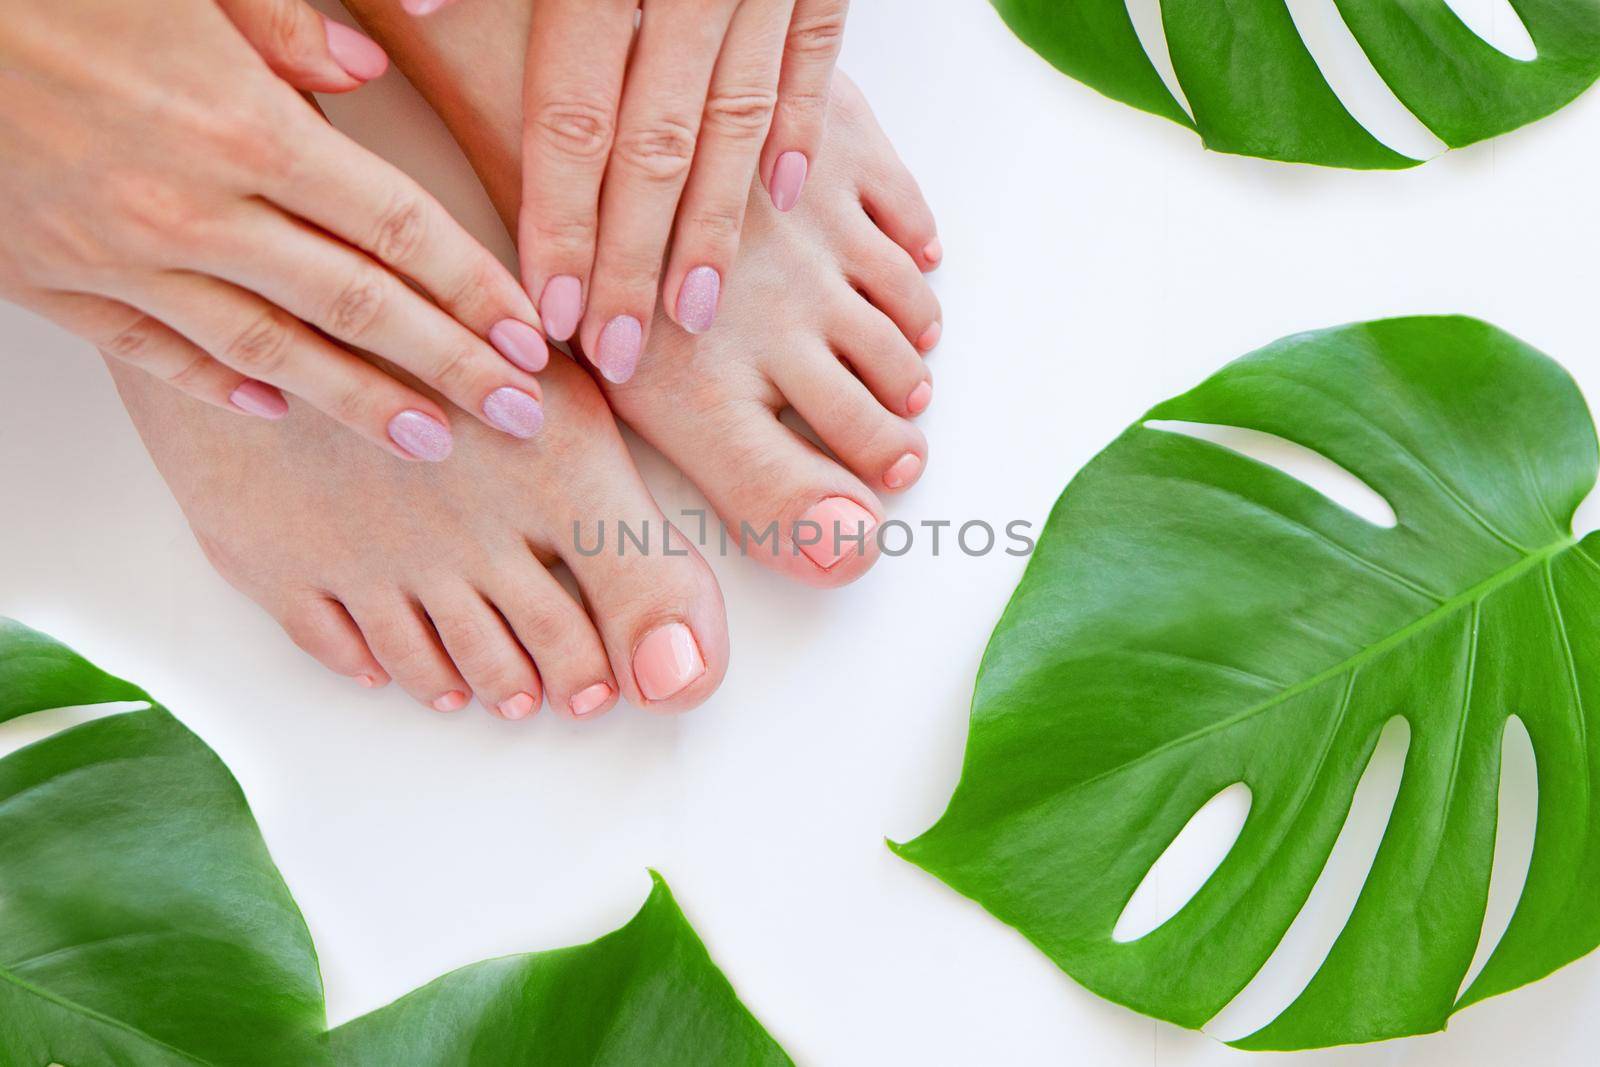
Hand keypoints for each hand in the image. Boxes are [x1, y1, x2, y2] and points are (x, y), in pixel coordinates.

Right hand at [0, 0, 551, 460]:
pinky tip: (283, 412)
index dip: (473, 289)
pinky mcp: (50, 283)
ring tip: (433, 442)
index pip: (395, 227)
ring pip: (270, 351)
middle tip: (521, 419)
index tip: (528, 339)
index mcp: (239, 124)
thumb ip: (282, 23)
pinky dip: (224, 389)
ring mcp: (119, 256)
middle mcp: (191, 207)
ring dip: (360, 403)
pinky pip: (156, 355)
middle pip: (355, 306)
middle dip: (451, 367)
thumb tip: (366, 71)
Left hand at [408, 0, 847, 382]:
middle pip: (657, 147)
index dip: (563, 220)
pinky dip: (802, 130)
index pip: (575, 117)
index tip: (553, 310)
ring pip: (740, 121)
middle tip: (616, 350)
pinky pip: (816, 60)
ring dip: (719, 224)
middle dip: (635, 260)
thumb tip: (413, 8)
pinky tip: (785, 198)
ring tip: (694, 311)